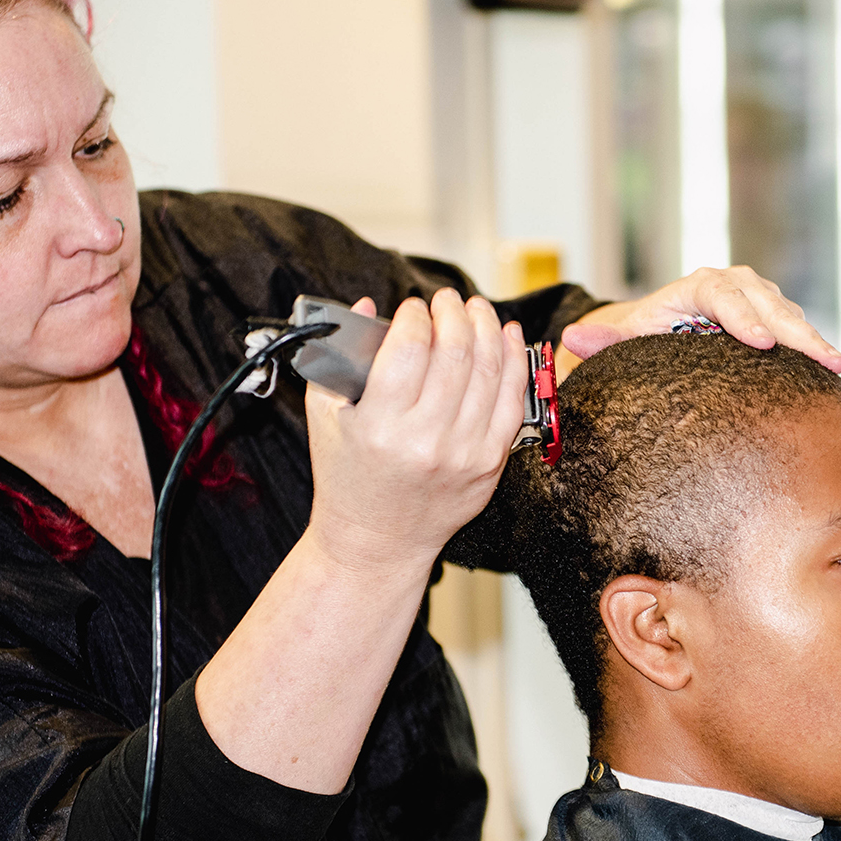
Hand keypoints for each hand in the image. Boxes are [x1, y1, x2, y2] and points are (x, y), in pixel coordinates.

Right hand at [302, 290, 526, 572]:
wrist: (377, 541)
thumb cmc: (347, 477)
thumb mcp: (325, 416)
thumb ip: (338, 357)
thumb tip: (369, 306)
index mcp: (379, 426)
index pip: (410, 348)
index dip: (416, 316)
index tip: (413, 307)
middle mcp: (425, 441)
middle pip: (456, 353)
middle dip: (454, 313)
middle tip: (447, 299)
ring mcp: (464, 454)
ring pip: (489, 371)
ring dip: (486, 328)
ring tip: (476, 308)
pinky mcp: (490, 464)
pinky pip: (512, 401)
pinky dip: (514, 361)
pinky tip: (507, 335)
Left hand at [559, 266, 840, 371]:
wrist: (661, 330)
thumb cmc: (641, 337)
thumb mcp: (620, 338)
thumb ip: (601, 340)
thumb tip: (570, 340)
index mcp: (696, 287)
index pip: (723, 296)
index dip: (743, 318)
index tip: (761, 343)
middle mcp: (732, 286)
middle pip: (767, 303)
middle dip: (796, 331)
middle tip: (823, 358)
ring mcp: (756, 300)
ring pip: (787, 314)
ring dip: (812, 338)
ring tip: (838, 364)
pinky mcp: (771, 319)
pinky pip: (795, 330)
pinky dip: (814, 347)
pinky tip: (837, 370)